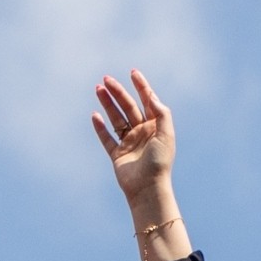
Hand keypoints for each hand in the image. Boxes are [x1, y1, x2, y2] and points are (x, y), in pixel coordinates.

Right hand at [90, 69, 173, 197]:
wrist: (147, 187)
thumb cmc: (159, 162)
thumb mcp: (166, 134)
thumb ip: (161, 113)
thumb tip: (151, 96)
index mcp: (155, 126)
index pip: (147, 101)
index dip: (141, 86)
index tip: (133, 73)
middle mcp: (141, 132)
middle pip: (128, 107)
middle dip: (118, 92)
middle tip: (106, 79)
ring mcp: (128, 142)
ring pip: (116, 118)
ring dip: (107, 104)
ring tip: (98, 89)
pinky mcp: (117, 154)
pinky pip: (107, 138)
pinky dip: (100, 127)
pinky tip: (94, 115)